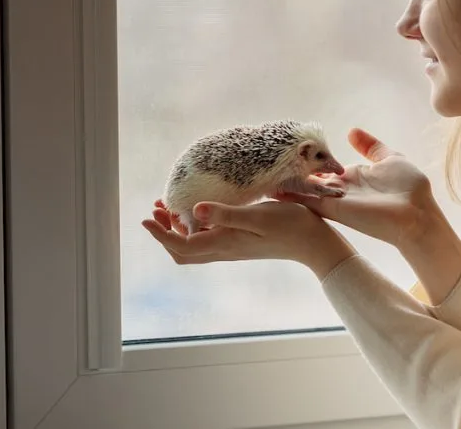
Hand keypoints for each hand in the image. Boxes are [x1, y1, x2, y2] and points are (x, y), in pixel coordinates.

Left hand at [141, 199, 356, 277]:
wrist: (315, 243)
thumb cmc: (289, 226)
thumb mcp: (257, 216)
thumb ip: (226, 214)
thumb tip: (194, 210)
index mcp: (223, 243)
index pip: (180, 245)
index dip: (159, 234)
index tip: (145, 219)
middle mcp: (224, 249)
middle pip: (182, 251)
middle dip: (164, 233)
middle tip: (156, 211)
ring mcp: (232, 248)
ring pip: (194, 246)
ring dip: (177, 230)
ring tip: (170, 208)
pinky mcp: (241, 243)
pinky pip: (208, 241)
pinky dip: (195, 228)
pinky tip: (200, 212)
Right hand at [277, 128, 448, 249]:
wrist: (417, 214)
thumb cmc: (409, 188)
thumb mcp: (390, 158)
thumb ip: (370, 146)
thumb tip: (351, 131)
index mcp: (352, 177)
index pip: (324, 167)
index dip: (308, 159)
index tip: (290, 149)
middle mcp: (340, 189)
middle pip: (311, 178)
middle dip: (293, 170)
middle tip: (271, 160)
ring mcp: (335, 200)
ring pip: (305, 189)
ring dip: (287, 183)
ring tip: (265, 174)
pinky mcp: (334, 209)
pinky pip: (308, 201)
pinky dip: (291, 197)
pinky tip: (273, 190)